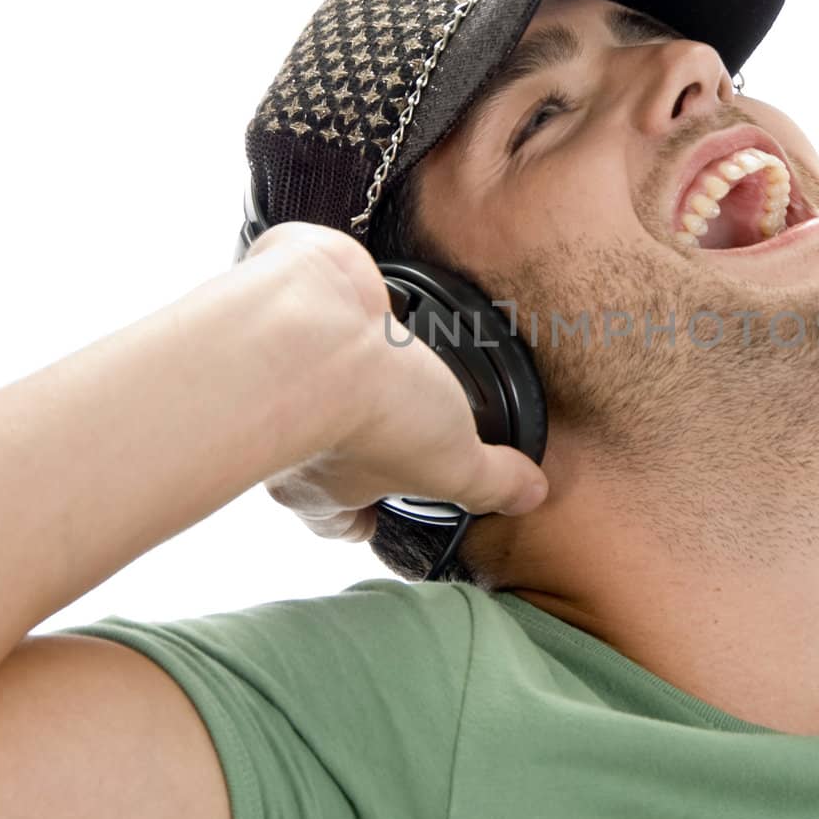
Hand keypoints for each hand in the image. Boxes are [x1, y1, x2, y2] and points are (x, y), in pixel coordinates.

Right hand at [241, 221, 548, 540]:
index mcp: (321, 489)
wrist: (312, 325)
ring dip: (352, 366)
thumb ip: (489, 482)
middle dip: (363, 434)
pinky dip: (342, 302)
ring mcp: (289, 367)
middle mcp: (295, 433)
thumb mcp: (452, 464)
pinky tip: (374, 297)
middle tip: (403, 418)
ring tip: (399, 349)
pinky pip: (317, 307)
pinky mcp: (294, 302)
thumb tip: (529, 497)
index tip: (385, 509)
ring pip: (320, 377)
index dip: (363, 517)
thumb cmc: (368, 412)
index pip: (337, 521)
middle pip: (327, 450)